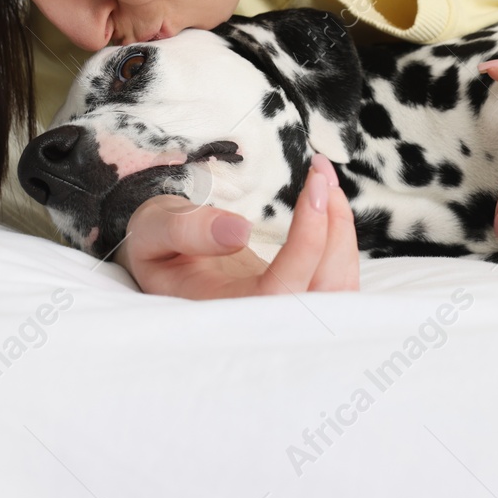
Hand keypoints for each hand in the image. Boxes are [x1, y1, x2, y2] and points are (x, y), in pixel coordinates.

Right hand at [114, 153, 358, 297]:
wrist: (167, 261)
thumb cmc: (158, 246)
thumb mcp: (153, 231)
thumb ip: (185, 231)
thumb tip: (239, 231)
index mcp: (219, 312)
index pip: (280, 291)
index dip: (307, 242)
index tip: (313, 186)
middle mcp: (259, 324)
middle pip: (324, 296)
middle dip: (336, 230)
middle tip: (320, 174)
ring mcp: (284, 316)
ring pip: (340, 290)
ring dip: (343, 231)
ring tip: (324, 181)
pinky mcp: (300, 300)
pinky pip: (339, 282)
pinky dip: (343, 240)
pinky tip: (328, 202)